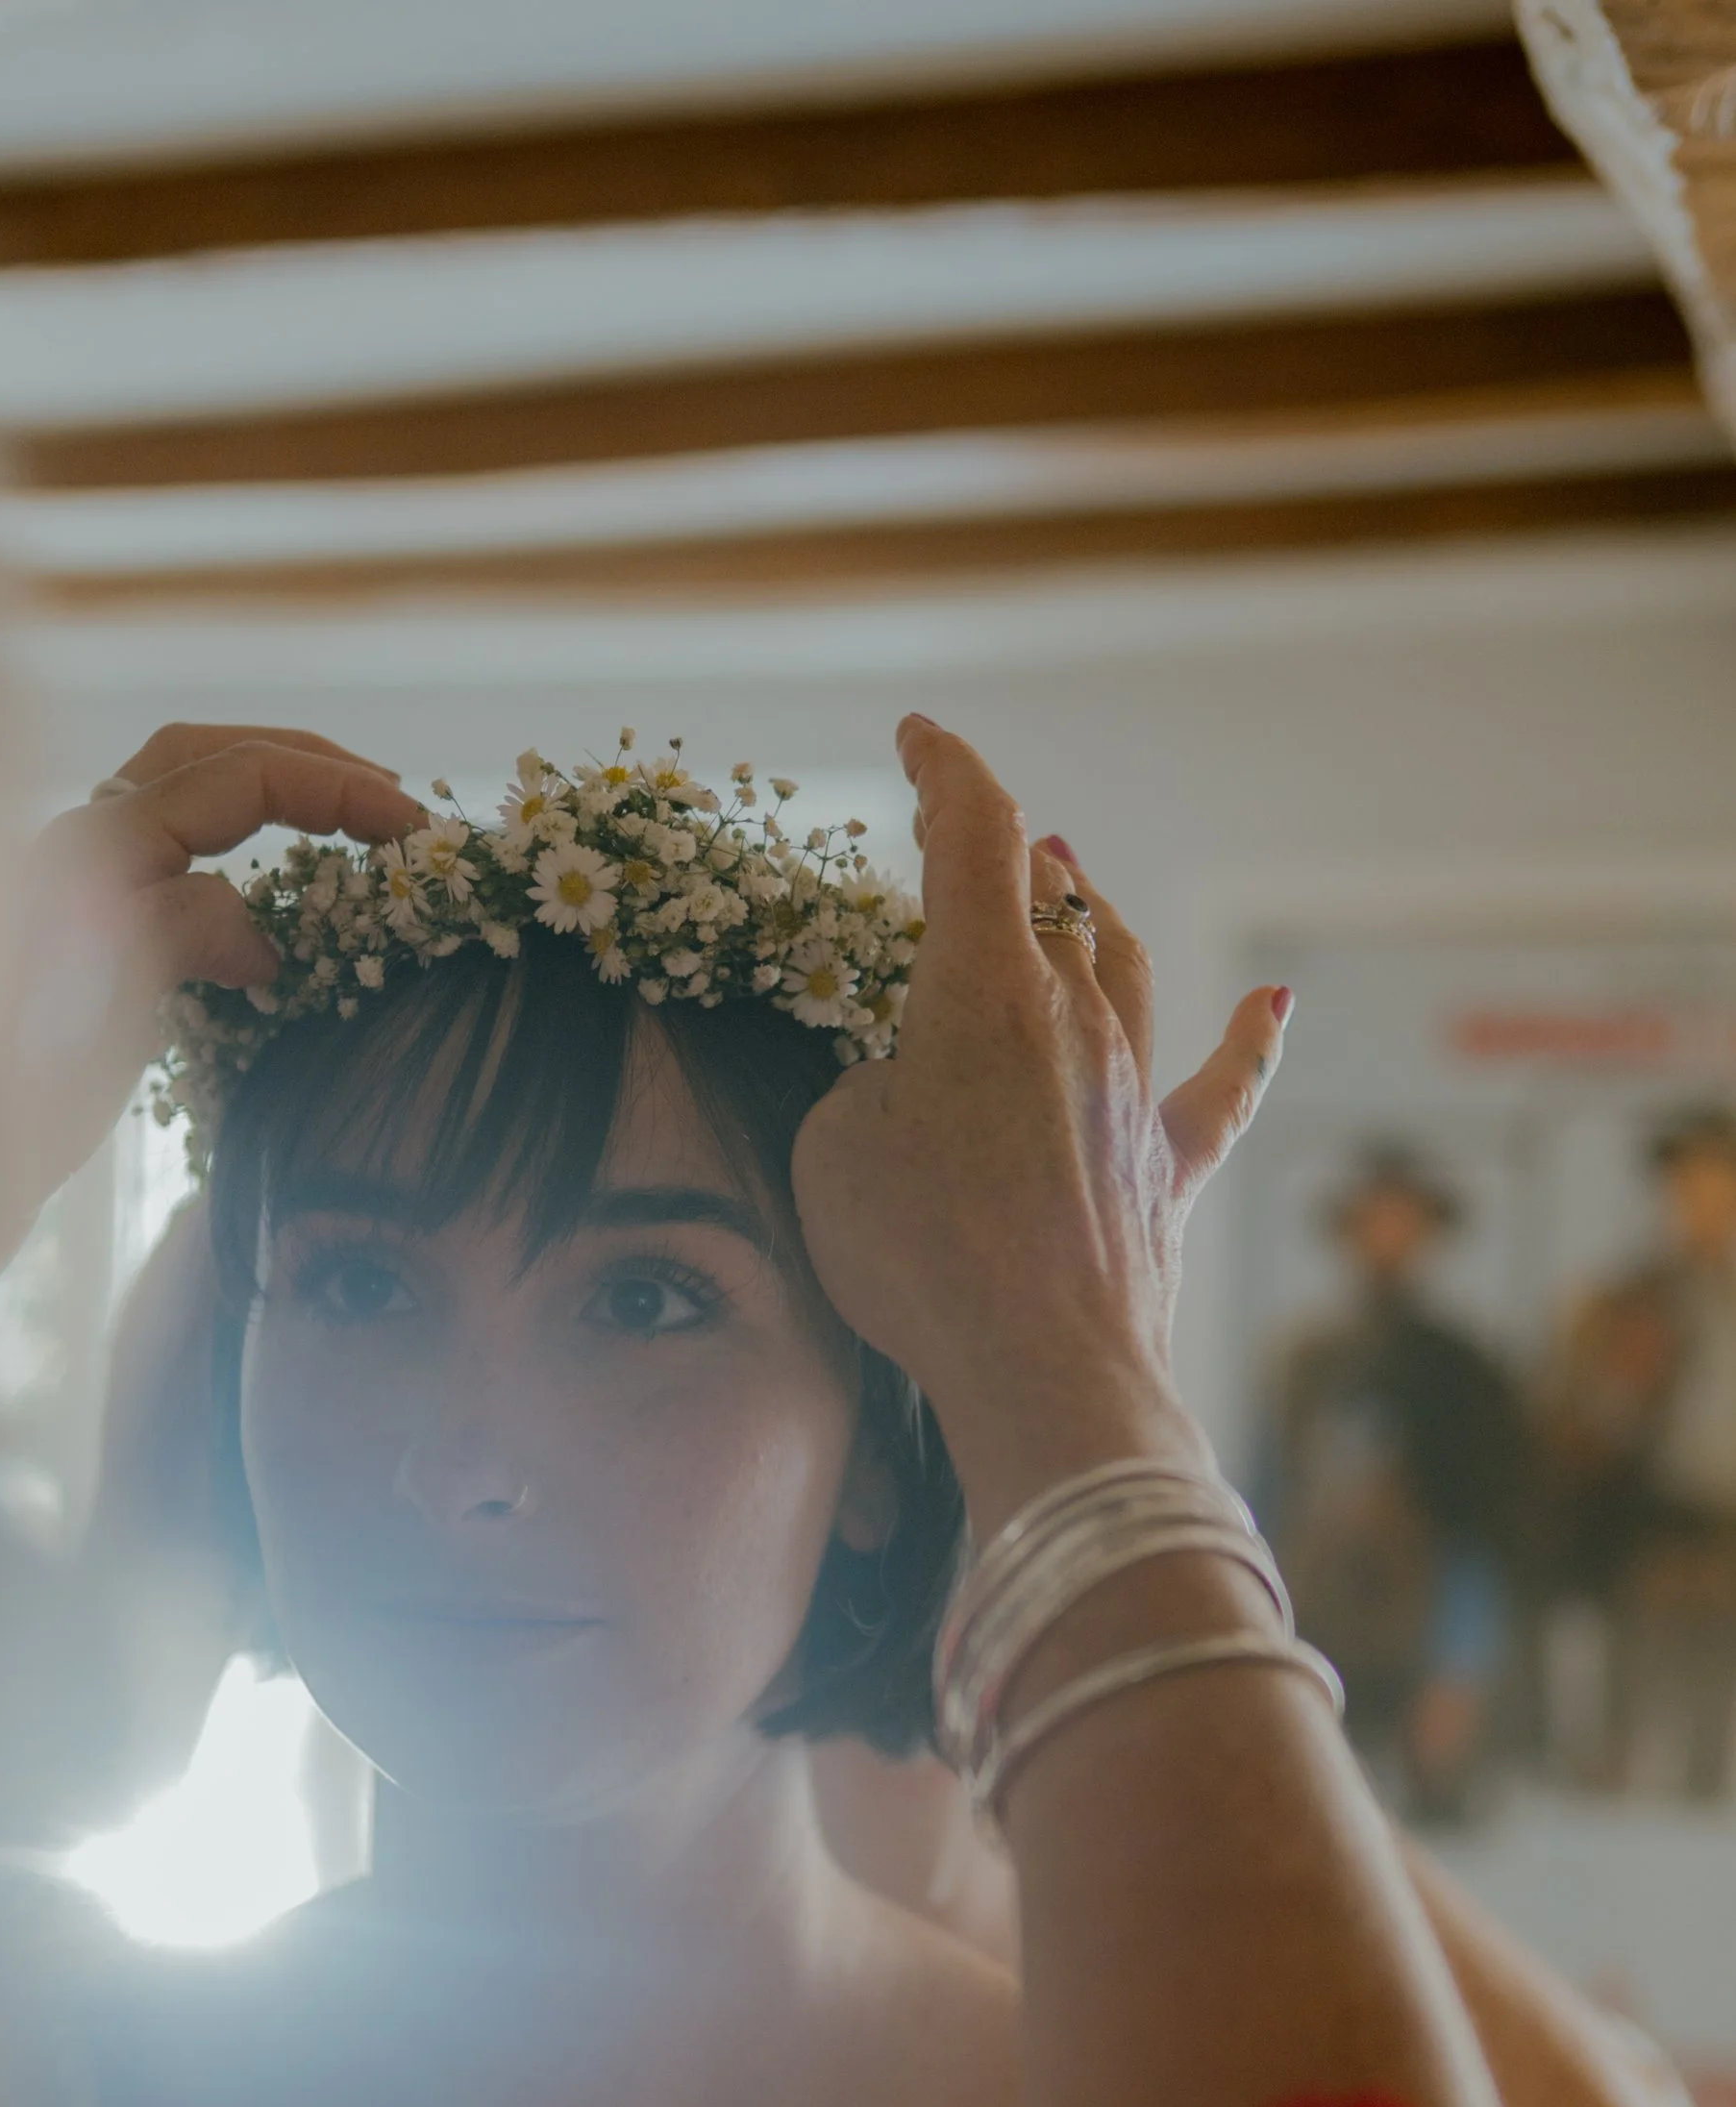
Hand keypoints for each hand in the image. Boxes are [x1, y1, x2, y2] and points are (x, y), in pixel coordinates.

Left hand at [6, 723, 425, 1227]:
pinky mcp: (67, 935)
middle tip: (391, 808)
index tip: (412, 831)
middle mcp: (69, 850)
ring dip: (264, 797)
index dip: (332, 790)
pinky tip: (270, 905)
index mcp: (84, 854)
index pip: (231, 776)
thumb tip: (258, 930)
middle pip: (201, 756)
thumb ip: (175, 937)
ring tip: (344, 836)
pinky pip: (158, 855)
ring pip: (174, 795)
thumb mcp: (95, 1025)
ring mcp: (65, 889)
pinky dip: (227, 850)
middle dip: (304, 768)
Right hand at [791, 713, 1288, 1529]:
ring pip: (1127, 965)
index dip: (944, 770)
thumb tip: (910, 1092)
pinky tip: (1270, 1004)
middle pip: (1047, 902)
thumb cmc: (921, 1258)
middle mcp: (1074, 1018)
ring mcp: (1135, 1091)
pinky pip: (1224, 1086)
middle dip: (1004, 856)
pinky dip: (1247, 1040)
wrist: (1042, 1368)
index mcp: (983, 990)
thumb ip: (870, 1091)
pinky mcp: (1171, 1168)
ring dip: (1097, 912)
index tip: (918, 739)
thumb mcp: (836, 1152)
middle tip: (970, 834)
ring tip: (1074, 876)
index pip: (970, 834)